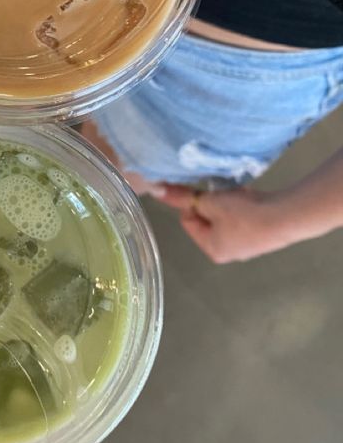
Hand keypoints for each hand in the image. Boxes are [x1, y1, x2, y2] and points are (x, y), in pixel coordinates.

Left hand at [157, 185, 300, 262]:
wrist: (286, 217)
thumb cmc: (243, 214)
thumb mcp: (210, 202)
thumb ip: (183, 196)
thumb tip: (157, 189)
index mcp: (212, 250)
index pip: (187, 221)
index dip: (191, 203)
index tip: (202, 192)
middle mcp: (228, 253)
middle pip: (207, 220)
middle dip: (211, 203)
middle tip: (220, 193)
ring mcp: (247, 247)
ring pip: (225, 218)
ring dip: (226, 202)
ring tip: (237, 194)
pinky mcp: (262, 237)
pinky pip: (243, 219)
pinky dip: (242, 206)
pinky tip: (250, 197)